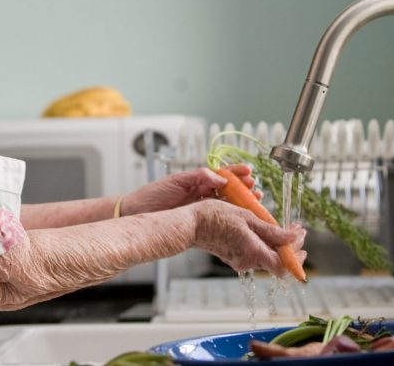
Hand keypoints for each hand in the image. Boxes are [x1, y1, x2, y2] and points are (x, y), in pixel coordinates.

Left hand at [121, 164, 259, 216]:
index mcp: (197, 181)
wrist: (137, 213)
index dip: (236, 173)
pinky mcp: (198, 222)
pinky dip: (231, 218)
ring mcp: (201, 208)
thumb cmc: (152, 195)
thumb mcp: (176, 181)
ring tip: (254, 202)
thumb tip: (221, 177)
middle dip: (244, 189)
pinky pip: (218, 219)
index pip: (222, 174)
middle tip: (256, 190)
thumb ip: (199, 177)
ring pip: (227, 204)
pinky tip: (241, 219)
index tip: (249, 172)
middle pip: (229, 190)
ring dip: (241, 203)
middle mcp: (202, 194)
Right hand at [189, 200, 306, 277]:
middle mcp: (248, 261)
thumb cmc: (215, 217)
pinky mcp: (234, 257)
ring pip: (267, 257)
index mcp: (253, 252)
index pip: (284, 266)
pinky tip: (265, 230)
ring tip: (282, 227)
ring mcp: (240, 261)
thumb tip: (292, 238)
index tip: (302, 238)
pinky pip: (255, 253)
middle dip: (290, 247)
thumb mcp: (247, 218)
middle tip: (296, 230)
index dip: (297, 256)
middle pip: (277, 261)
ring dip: (278, 244)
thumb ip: (271, 231)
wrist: (190, 224)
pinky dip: (265, 244)